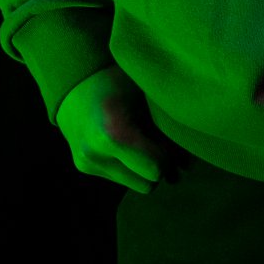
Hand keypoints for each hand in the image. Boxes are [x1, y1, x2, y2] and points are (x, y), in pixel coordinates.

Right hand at [55, 64, 176, 193]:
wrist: (76, 79)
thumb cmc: (122, 80)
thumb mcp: (147, 93)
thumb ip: (167, 125)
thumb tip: (187, 166)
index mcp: (113, 133)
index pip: (155, 169)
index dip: (169, 156)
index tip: (170, 138)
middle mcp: (95, 154)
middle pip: (148, 184)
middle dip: (160, 166)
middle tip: (163, 141)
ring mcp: (87, 163)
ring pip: (135, 184)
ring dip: (145, 168)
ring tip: (146, 140)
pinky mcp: (83, 166)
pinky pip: (121, 177)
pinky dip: (131, 164)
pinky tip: (130, 140)